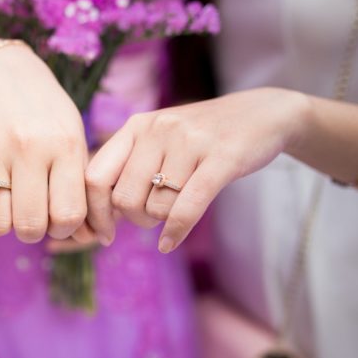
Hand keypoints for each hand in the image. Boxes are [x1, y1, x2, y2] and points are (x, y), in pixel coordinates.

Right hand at [0, 42, 88, 242]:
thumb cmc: (45, 112)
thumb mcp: (72, 137)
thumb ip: (82, 186)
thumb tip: (95, 238)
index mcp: (65, 144)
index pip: (68, 215)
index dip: (65, 228)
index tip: (59, 216)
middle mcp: (29, 147)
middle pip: (30, 226)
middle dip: (34, 230)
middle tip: (33, 212)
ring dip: (4, 224)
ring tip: (9, 204)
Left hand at [85, 87, 308, 251]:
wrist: (263, 114)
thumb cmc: (201, 138)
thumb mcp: (159, 140)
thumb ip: (129, 168)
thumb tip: (102, 215)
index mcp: (136, 127)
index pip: (95, 176)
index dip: (95, 212)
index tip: (104, 234)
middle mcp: (157, 130)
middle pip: (124, 198)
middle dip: (136, 219)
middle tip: (152, 217)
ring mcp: (189, 142)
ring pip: (156, 207)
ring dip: (163, 220)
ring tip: (176, 209)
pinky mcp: (221, 158)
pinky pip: (187, 207)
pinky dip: (175, 231)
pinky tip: (169, 243)